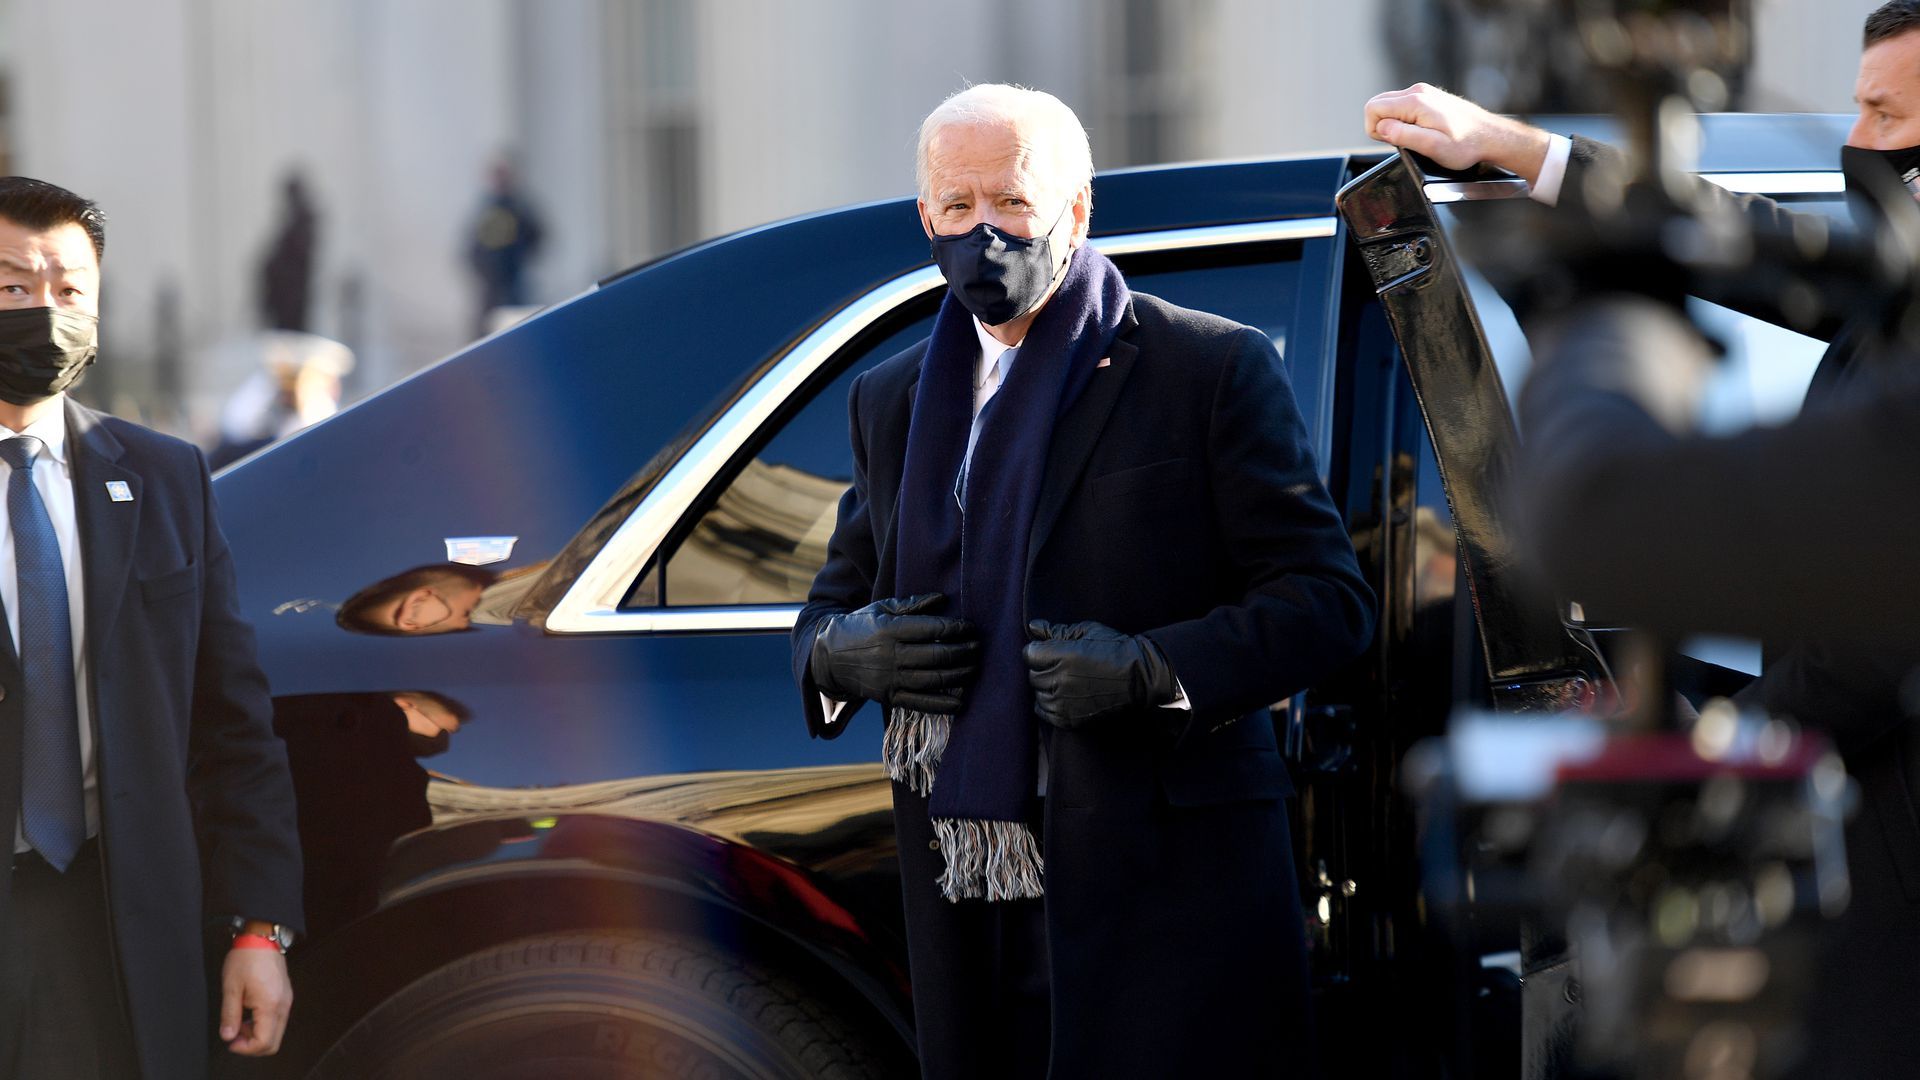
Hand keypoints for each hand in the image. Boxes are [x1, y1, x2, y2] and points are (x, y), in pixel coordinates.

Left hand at [219, 945, 292, 1054]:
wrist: (261, 938)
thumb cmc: (246, 958)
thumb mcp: (231, 988)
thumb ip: (229, 1015)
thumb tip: (228, 1035)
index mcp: (270, 1005)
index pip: (263, 1042)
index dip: (245, 1048)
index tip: (231, 1041)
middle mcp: (282, 1005)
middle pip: (273, 1043)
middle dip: (252, 1045)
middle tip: (234, 1035)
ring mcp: (286, 1001)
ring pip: (276, 1033)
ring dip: (257, 1035)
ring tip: (240, 1022)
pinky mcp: (285, 996)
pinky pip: (277, 1020)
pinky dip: (263, 1025)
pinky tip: (249, 1014)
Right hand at [810, 593, 979, 712]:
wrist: (828, 657)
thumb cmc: (860, 627)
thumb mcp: (881, 608)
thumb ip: (912, 604)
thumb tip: (942, 598)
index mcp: (889, 630)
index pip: (932, 629)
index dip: (957, 629)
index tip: (971, 628)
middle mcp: (891, 656)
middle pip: (937, 656)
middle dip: (964, 652)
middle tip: (979, 647)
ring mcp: (890, 679)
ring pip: (933, 679)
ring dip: (960, 675)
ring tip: (975, 667)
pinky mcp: (889, 697)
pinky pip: (921, 703)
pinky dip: (944, 704)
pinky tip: (962, 701)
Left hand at [1023, 620, 1176, 728]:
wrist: (1140, 677)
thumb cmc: (1115, 649)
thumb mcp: (1087, 631)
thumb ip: (1056, 631)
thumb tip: (1032, 627)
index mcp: (1062, 655)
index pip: (1029, 654)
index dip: (1039, 651)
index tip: (1052, 651)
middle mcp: (1059, 679)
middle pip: (1033, 674)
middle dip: (1044, 668)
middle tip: (1064, 666)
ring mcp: (1063, 701)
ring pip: (1038, 694)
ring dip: (1047, 687)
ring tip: (1068, 681)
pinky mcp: (1069, 718)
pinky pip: (1044, 711)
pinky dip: (1050, 704)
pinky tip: (1065, 696)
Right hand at [1364, 83, 1551, 182]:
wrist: (1490, 136)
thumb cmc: (1466, 145)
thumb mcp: (1433, 147)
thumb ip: (1404, 136)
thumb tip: (1382, 128)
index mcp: (1416, 102)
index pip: (1373, 108)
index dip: (1375, 130)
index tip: (1391, 141)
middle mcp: (1418, 91)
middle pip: (1377, 103)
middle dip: (1381, 125)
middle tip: (1401, 141)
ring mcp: (1423, 92)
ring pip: (1389, 104)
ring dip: (1393, 123)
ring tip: (1415, 137)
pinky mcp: (1428, 96)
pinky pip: (1401, 105)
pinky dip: (1403, 119)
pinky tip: (1421, 130)